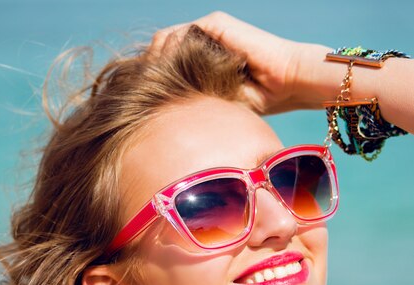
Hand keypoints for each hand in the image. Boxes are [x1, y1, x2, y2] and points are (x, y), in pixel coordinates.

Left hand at [151, 12, 327, 113]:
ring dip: (155, 63)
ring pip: (166, 40)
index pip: (168, 61)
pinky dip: (170, 54)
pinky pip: (180, 35)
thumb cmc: (260, 100)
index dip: (153, 78)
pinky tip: (166, 75)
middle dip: (149, 70)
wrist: (289, 83)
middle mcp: (206, 38)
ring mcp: (210, 29)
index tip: (143, 99)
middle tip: (140, 93)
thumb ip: (193, 99)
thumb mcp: (217, 102)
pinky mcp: (216, 24)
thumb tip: (161, 114)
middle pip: (162, 47)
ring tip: (151, 88)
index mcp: (205, 56)